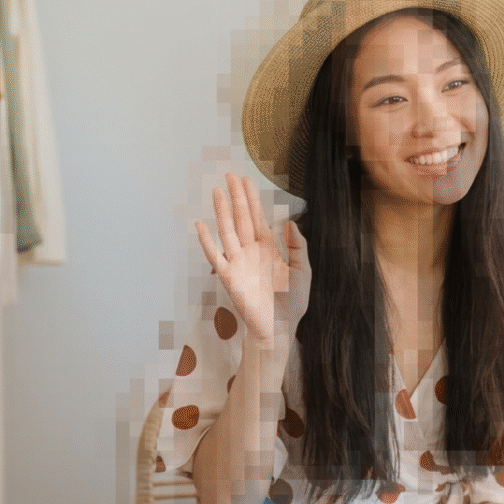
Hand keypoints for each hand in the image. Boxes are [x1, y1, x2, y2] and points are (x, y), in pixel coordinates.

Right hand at [195, 173, 310, 342]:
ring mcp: (238, 263)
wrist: (281, 328)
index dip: (252, 198)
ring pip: (228, 231)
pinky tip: (200, 225)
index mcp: (269, 249)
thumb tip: (290, 222)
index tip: (246, 180)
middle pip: (241, 218)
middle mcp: (251, 252)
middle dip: (236, 197)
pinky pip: (215, 256)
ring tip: (217, 191)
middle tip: (230, 176)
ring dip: (222, 211)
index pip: (257, 217)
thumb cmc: (293, 303)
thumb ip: (298, 247)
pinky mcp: (229, 277)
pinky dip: (207, 241)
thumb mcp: (303, 271)